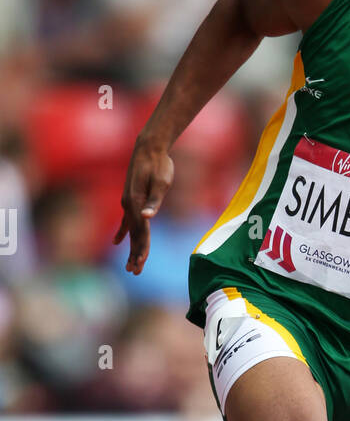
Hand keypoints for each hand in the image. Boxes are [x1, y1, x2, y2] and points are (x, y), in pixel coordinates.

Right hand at [112, 137, 173, 273]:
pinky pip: (125, 221)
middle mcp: (129, 205)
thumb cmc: (159, 164)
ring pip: (130, 231)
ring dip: (130, 248)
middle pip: (133, 235)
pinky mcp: (130, 199)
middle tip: (135, 273)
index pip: (140, 232)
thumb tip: (146, 216)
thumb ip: (154, 200)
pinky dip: (122, 233)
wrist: (149, 148)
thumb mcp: (161, 182)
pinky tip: (117, 243)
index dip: (141, 249)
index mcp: (136, 203)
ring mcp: (128, 203)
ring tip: (130, 265)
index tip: (141, 264)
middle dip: (135, 254)